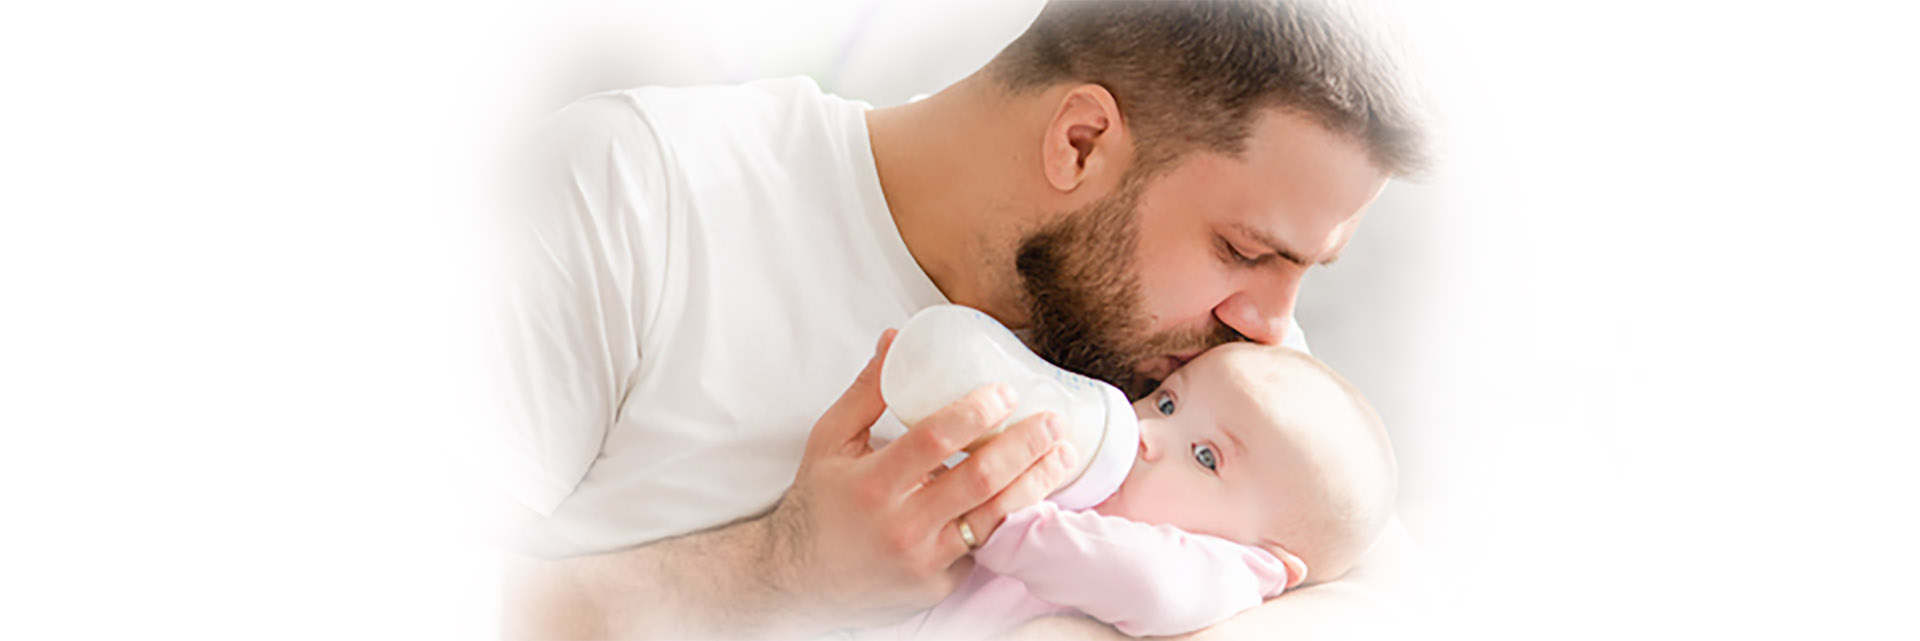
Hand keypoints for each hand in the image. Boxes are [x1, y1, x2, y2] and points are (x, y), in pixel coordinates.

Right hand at [764, 329, 1077, 628]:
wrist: (801, 581)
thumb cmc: (818, 504)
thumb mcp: (830, 442)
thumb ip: (866, 392)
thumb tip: (896, 339)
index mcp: (873, 484)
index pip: (934, 440)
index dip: (975, 412)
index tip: (1006, 392)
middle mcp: (902, 526)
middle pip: (980, 480)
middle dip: (1026, 445)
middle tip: (1052, 420)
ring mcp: (925, 561)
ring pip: (995, 518)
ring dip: (1037, 483)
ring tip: (1063, 454)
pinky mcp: (940, 585)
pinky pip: (985, 548)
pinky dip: (1012, 518)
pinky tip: (1036, 493)